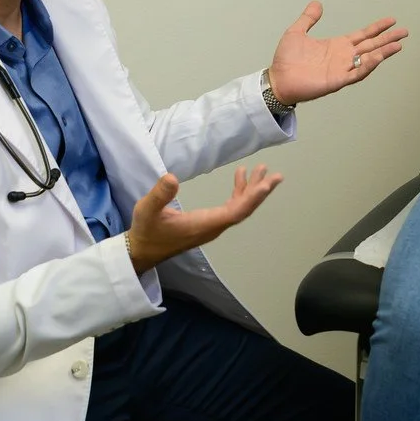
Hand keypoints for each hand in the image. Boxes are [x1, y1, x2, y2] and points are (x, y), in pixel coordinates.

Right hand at [126, 166, 281, 274]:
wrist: (143, 250)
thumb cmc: (146, 231)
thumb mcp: (147, 210)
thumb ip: (160, 195)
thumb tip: (172, 178)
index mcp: (204, 224)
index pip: (234, 212)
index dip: (251, 199)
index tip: (265, 186)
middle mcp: (214, 226)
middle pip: (244, 209)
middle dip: (260, 192)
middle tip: (276, 175)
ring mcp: (212, 225)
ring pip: (239, 208)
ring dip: (251, 190)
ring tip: (262, 170)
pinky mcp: (208, 222)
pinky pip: (230, 207)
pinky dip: (239, 192)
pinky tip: (240, 177)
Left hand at [267, 1, 407, 104]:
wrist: (278, 79)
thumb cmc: (286, 60)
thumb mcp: (297, 32)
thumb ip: (308, 18)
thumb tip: (317, 3)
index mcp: (337, 46)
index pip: (362, 35)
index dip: (377, 28)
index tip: (391, 20)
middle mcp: (343, 57)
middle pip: (371, 46)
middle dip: (388, 39)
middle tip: (404, 32)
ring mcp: (342, 69)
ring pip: (368, 60)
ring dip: (383, 52)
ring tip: (398, 45)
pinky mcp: (337, 81)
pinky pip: (357, 73)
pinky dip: (368, 66)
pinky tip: (377, 57)